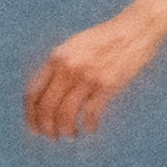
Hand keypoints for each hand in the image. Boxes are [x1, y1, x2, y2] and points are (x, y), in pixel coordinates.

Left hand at [27, 8, 166, 140]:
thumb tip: (48, 91)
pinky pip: (90, 113)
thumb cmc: (107, 39)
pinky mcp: (107, 84)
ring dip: (66, 130)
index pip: (33, 92)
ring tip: (71, 135)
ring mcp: (87, 76)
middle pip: (46, 106)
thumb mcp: (76, 46)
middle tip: (52, 137)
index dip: (30, 114)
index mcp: (57, 57)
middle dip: (46, 127)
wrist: (136, 29)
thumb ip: (61, 65)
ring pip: (66, 114)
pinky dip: (88, 126)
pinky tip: (90, 128)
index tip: (34, 128)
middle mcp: (68, 67)